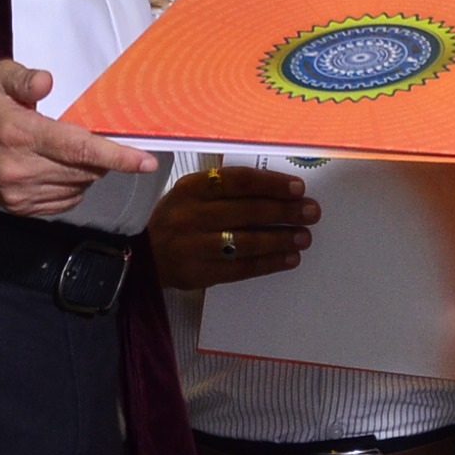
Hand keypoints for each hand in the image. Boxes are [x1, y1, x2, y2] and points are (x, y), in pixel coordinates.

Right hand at [0, 58, 158, 215]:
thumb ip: (23, 77)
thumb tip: (47, 82)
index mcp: (19, 134)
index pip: (79, 149)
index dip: (117, 156)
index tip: (146, 161)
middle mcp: (20, 169)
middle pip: (85, 171)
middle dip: (106, 158)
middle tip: (105, 139)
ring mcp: (18, 193)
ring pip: (78, 188)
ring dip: (89, 171)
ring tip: (75, 150)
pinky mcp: (18, 207)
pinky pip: (64, 202)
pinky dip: (75, 186)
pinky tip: (64, 168)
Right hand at [146, 166, 319, 291]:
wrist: (142, 258)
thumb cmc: (176, 219)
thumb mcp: (189, 194)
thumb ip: (224, 188)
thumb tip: (275, 187)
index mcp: (192, 188)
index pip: (238, 182)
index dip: (271, 184)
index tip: (298, 188)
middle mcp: (192, 215)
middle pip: (247, 211)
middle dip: (285, 211)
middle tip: (312, 212)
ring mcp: (195, 246)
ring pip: (247, 241)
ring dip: (281, 239)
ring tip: (305, 237)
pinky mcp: (200, 273)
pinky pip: (241, 268)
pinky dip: (268, 263)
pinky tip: (289, 259)